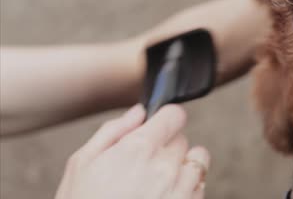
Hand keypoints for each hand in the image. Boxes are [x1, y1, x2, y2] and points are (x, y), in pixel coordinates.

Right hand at [55, 104, 209, 198]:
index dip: (164, 119)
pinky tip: (164, 196)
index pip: (175, 115)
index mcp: (138, 149)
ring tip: (159, 181)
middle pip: (182, 139)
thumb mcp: (82, 163)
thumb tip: (139, 112)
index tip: (156, 127)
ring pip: (198, 161)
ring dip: (183, 165)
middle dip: (166, 146)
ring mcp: (180, 190)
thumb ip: (113, 131)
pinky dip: (188, 187)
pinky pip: (200, 187)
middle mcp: (165, 167)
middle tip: (143, 165)